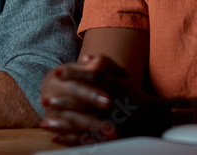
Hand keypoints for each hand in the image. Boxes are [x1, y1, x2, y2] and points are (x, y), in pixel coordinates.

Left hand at [40, 53, 158, 145]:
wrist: (152, 120)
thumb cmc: (133, 94)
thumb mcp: (124, 76)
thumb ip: (106, 64)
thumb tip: (85, 57)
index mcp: (117, 87)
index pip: (94, 77)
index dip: (75, 73)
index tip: (57, 72)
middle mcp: (114, 105)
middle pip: (86, 103)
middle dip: (63, 102)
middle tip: (44, 100)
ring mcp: (111, 123)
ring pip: (84, 124)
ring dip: (62, 124)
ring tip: (44, 122)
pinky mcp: (109, 138)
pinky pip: (87, 139)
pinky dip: (70, 139)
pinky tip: (55, 136)